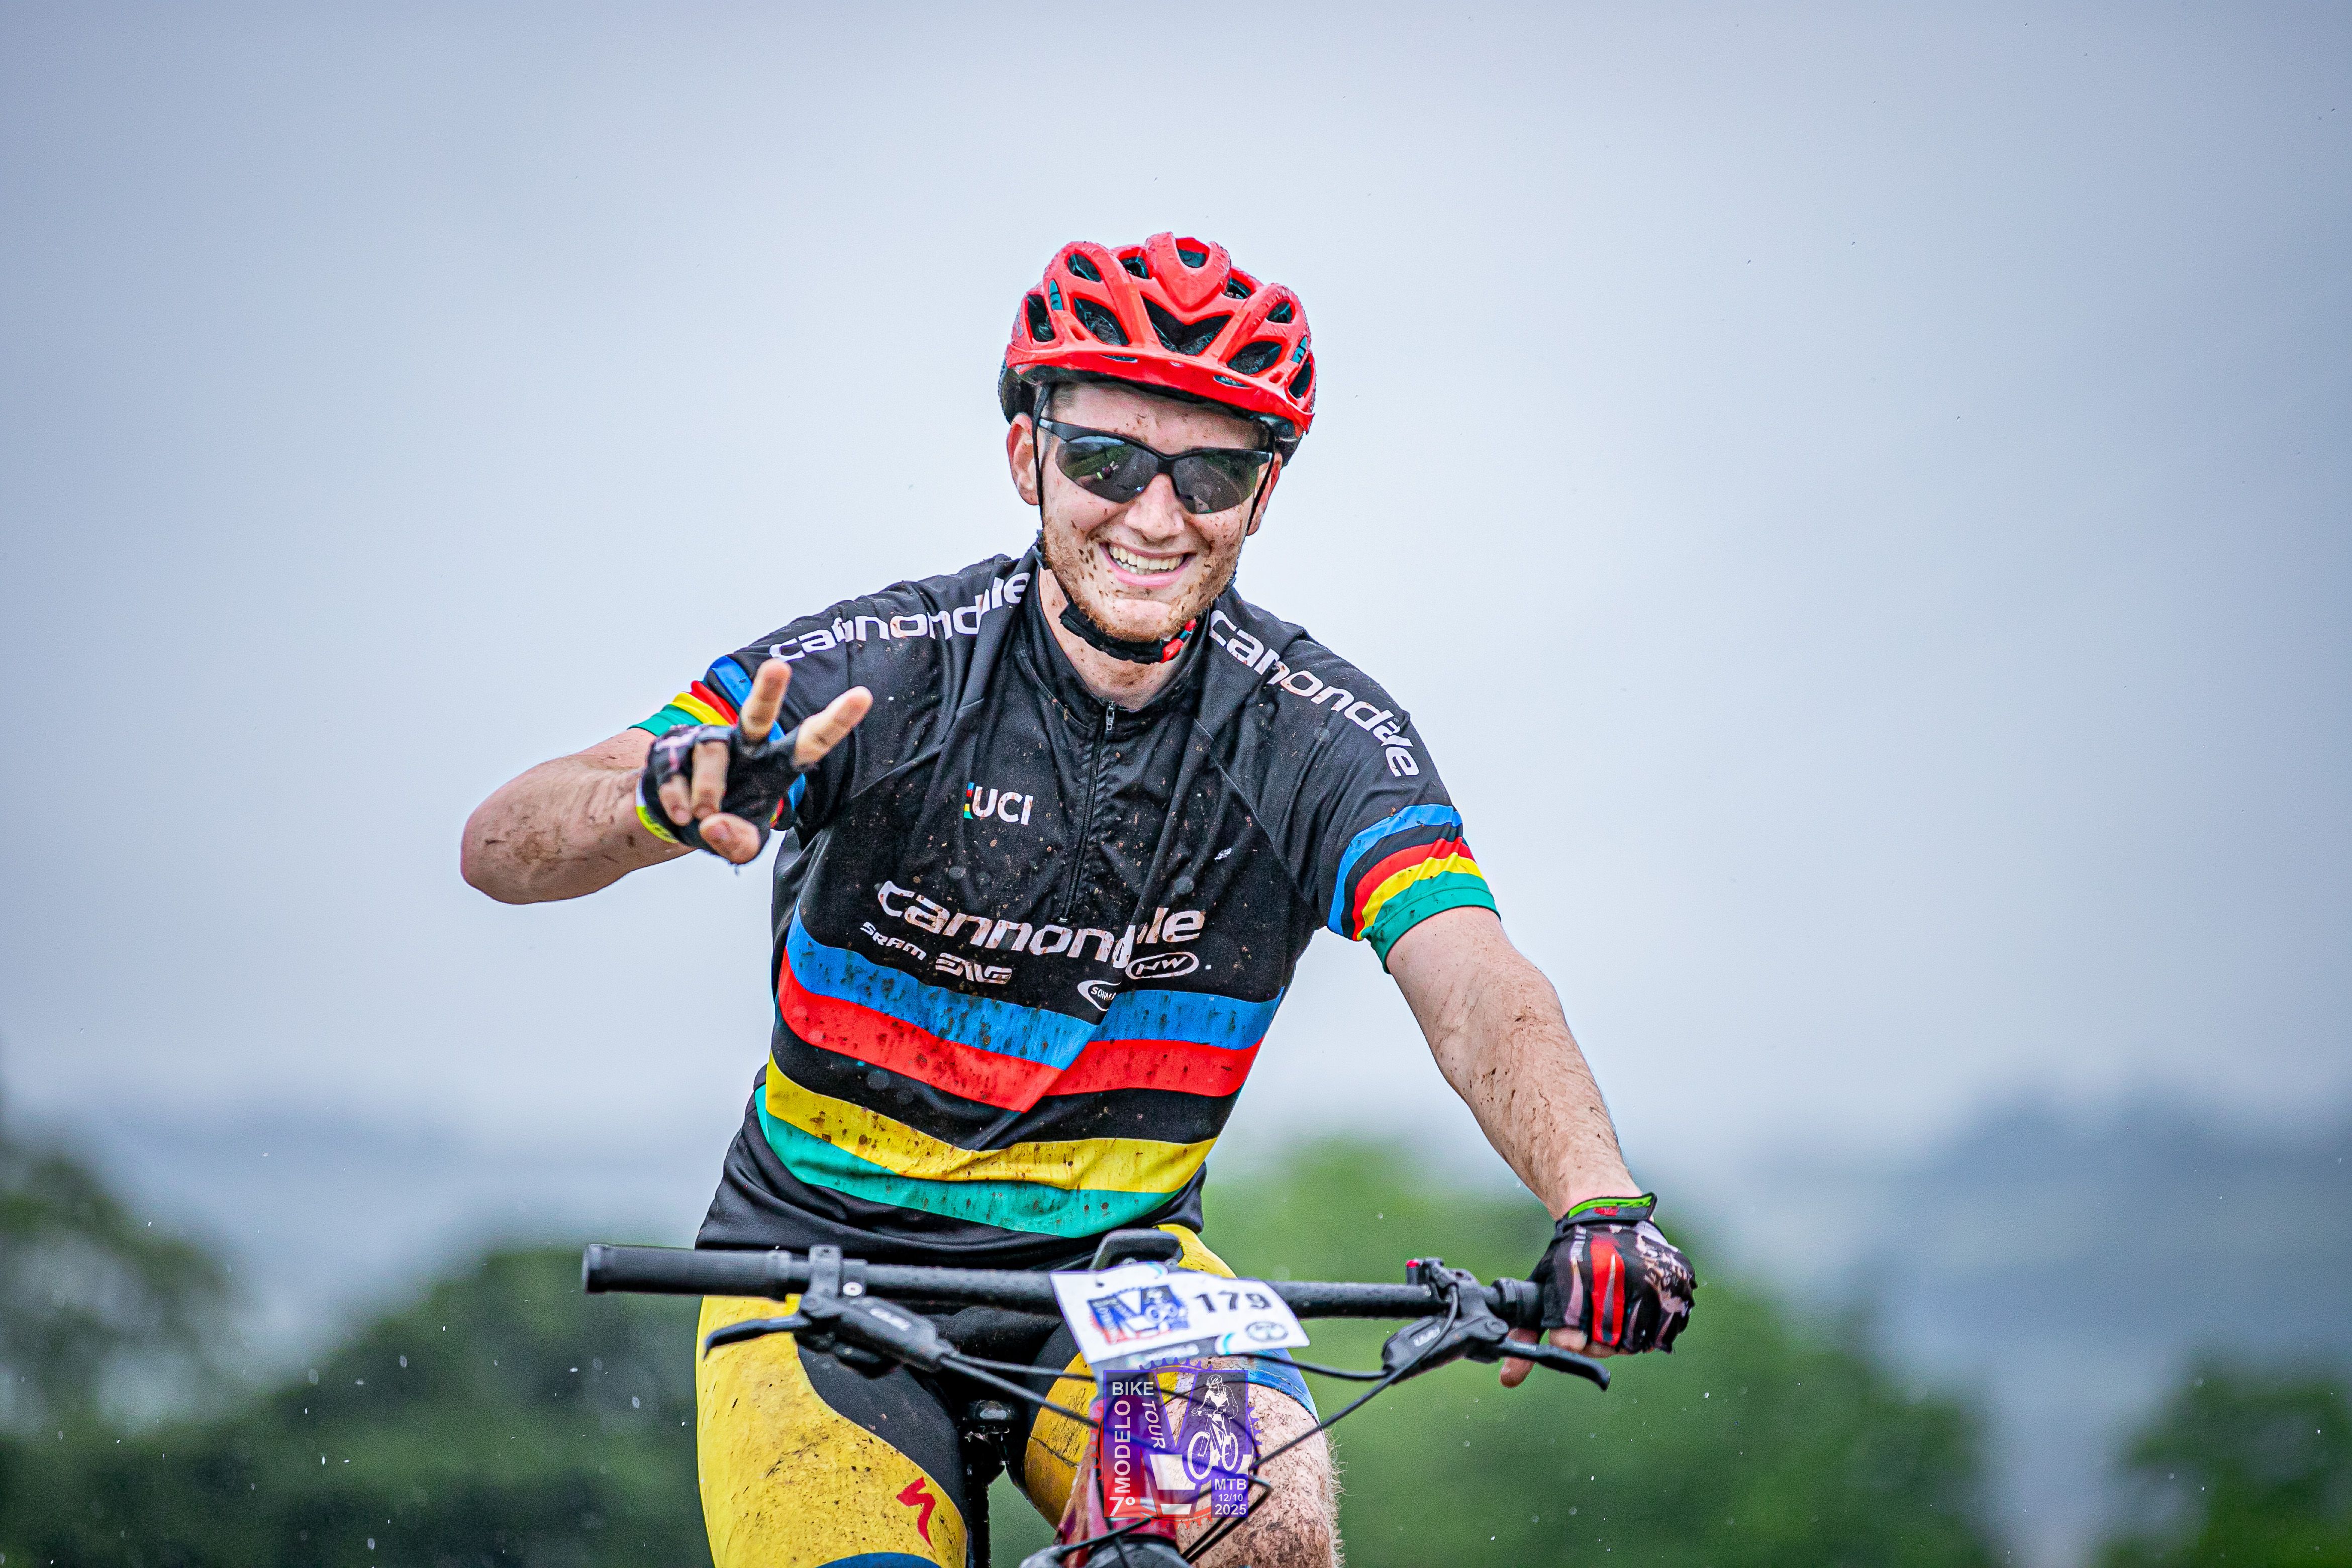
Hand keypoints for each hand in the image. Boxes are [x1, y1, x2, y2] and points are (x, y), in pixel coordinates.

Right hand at [646, 659, 871, 862]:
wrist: (676, 820)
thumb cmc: (724, 824)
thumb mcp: (740, 845)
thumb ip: (737, 842)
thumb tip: (715, 824)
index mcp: (774, 765)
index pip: (811, 741)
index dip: (836, 721)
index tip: (863, 696)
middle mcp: (744, 746)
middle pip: (758, 714)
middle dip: (768, 690)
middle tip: (778, 667)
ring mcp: (707, 742)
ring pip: (712, 750)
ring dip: (708, 790)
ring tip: (703, 816)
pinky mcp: (673, 748)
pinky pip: (675, 769)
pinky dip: (677, 798)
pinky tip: (680, 815)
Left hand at [1499, 1194, 1693, 1386]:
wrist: (1608, 1216)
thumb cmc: (1570, 1259)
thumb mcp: (1543, 1289)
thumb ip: (1526, 1335)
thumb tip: (1509, 1381)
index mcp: (1577, 1281)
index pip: (1572, 1342)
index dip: (1572, 1342)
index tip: (1572, 1330)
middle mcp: (1616, 1281)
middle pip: (1608, 1348)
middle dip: (1598, 1342)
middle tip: (1595, 1319)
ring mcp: (1650, 1282)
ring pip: (1638, 1342)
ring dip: (1626, 1336)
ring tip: (1616, 1310)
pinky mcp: (1675, 1283)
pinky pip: (1665, 1329)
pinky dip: (1652, 1326)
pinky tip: (1638, 1306)